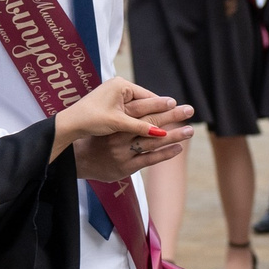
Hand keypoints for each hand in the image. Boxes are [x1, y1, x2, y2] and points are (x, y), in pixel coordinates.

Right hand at [63, 80, 194, 181]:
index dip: (158, 105)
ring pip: (153, 142)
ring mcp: (123, 152)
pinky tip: (178, 148)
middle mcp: (120, 136)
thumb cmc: (97, 137)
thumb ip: (125, 113)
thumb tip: (146, 100)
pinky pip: (149, 159)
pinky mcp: (126, 167)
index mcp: (116, 121)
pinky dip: (165, 153)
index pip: (141, 110)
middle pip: (151, 124)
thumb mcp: (108, 121)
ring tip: (190, 130)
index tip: (174, 101)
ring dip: (174, 136)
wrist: (78, 159)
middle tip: (189, 109)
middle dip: (172, 116)